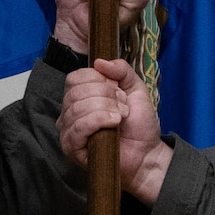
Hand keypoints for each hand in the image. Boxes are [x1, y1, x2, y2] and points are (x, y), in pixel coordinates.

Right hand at [59, 58, 171, 205]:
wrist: (147, 153)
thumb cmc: (139, 124)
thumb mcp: (135, 88)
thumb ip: (121, 70)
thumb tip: (99, 62)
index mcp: (80, 96)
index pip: (75, 78)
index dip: (99, 80)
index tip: (119, 92)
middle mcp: (69, 112)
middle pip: (77, 91)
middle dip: (107, 95)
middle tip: (123, 108)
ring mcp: (68, 130)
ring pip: (79, 107)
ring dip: (107, 108)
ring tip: (121, 118)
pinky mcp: (71, 147)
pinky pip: (78, 126)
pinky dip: (99, 120)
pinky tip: (113, 124)